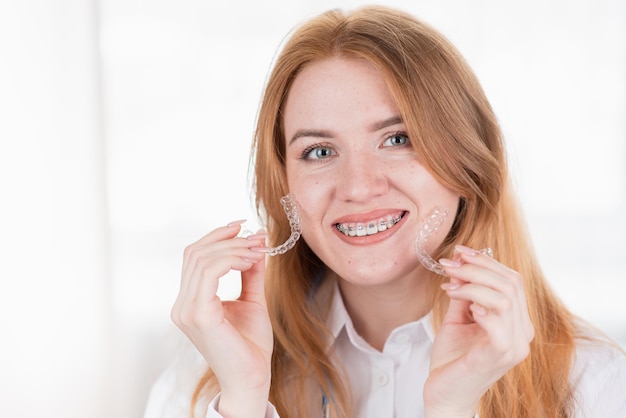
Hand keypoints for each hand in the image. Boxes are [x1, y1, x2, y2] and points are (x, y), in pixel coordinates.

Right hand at [170, 221, 272, 417]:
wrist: (253, 378)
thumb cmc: (251, 345)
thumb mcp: (252, 300)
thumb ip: (249, 273)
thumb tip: (255, 244)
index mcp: (189, 302)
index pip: (194, 257)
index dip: (217, 237)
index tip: (243, 227)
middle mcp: (181, 305)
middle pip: (196, 253)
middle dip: (229, 240)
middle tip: (257, 238)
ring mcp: (186, 310)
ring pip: (202, 259)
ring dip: (234, 248)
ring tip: (258, 250)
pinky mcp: (198, 315)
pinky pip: (209, 272)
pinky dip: (231, 260)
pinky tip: (250, 261)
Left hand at [424, 245, 533, 417]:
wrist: (445, 394)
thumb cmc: (453, 359)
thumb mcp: (458, 318)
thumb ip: (464, 294)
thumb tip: (459, 264)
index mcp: (517, 323)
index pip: (512, 281)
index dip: (486, 261)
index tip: (459, 252)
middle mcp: (522, 333)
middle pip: (511, 284)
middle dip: (478, 267)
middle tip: (450, 264)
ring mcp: (514, 345)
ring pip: (505, 298)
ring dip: (473, 283)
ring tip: (449, 284)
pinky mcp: (500, 355)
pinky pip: (499, 321)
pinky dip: (481, 306)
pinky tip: (464, 305)